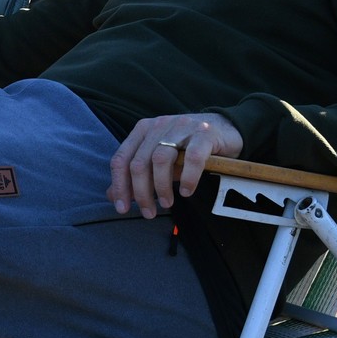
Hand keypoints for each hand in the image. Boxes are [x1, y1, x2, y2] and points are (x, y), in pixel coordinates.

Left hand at [108, 114, 242, 218]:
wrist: (225, 129)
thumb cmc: (187, 147)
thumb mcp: (160, 160)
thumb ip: (137, 175)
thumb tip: (112, 195)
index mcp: (143, 130)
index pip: (121, 159)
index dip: (119, 186)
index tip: (122, 208)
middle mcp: (160, 125)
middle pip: (139, 163)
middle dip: (141, 193)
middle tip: (149, 212)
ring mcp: (182, 127)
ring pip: (161, 160)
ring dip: (161, 187)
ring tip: (167, 203)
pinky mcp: (204, 134)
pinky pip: (192, 158)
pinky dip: (187, 178)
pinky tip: (186, 192)